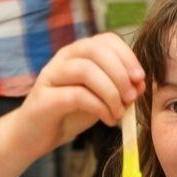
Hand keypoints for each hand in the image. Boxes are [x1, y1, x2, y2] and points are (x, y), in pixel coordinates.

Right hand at [15, 33, 141, 151]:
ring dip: (110, 92)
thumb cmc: (69, 113)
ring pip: (86, 70)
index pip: (105, 39)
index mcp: (78, 53)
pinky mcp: (44, 98)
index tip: (140, 79)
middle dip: (120, 73)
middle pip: (95, 50)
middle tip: (132, 97)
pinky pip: (76, 95)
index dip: (127, 56)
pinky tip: (108, 120)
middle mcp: (62, 59)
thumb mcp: (99, 97)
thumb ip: (118, 87)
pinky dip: (99, 107)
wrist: (35, 136)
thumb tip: (141, 83)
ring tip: (120, 111)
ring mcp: (51, 76)